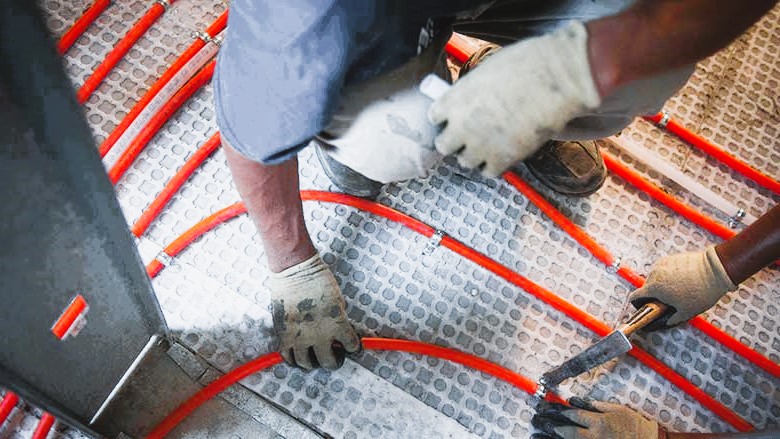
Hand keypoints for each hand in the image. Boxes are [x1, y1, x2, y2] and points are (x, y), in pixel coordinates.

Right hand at [268, 254, 360, 369]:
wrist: (296, 271)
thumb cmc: (319, 280)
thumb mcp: (338, 301)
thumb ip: (339, 320)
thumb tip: (339, 333)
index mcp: (338, 324)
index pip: (352, 347)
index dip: (354, 348)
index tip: (353, 347)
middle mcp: (319, 335)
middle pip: (329, 363)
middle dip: (334, 360)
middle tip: (334, 355)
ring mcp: (300, 337)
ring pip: (306, 364)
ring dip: (313, 362)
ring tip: (315, 356)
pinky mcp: (284, 334)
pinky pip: (288, 356)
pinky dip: (294, 359)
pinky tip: (299, 354)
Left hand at [428, 21, 600, 176]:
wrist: (556, 79)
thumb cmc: (525, 66)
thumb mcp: (486, 72)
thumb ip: (471, 93)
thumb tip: (469, 102)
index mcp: (453, 100)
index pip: (434, 118)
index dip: (446, 118)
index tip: (455, 118)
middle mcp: (460, 126)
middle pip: (443, 146)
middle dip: (455, 141)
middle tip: (469, 135)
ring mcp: (479, 145)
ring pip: (464, 161)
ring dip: (475, 154)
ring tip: (491, 143)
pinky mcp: (501, 159)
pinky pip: (488, 172)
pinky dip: (494, 165)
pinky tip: (504, 152)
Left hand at [532, 397, 660, 438]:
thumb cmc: (633, 424)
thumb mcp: (615, 409)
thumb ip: (593, 405)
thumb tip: (574, 400)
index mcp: (600, 422)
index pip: (573, 415)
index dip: (556, 411)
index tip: (543, 408)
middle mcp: (595, 436)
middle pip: (567, 430)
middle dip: (549, 424)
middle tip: (535, 420)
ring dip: (550, 437)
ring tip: (535, 433)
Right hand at [629, 246, 735, 328]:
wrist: (716, 270)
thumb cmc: (702, 291)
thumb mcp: (686, 312)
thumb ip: (672, 319)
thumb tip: (667, 321)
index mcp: (654, 288)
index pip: (635, 297)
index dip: (638, 305)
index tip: (644, 307)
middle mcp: (654, 274)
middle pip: (646, 287)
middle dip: (654, 295)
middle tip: (668, 301)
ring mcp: (662, 264)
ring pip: (655, 278)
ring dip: (661, 284)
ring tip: (678, 290)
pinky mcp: (670, 258)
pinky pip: (664, 269)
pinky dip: (669, 275)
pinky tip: (682, 281)